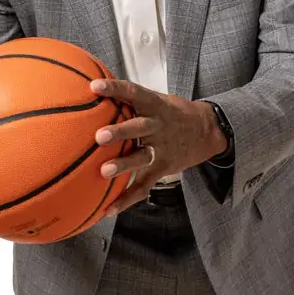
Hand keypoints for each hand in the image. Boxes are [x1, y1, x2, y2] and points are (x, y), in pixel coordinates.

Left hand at [90, 79, 226, 214]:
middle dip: (120, 132)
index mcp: (154, 105)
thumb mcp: (154, 98)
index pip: (133, 92)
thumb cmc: (168, 112)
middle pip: (139, 127)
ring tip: (104, 171)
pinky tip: (107, 209)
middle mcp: (158, 126)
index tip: (94, 86)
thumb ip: (126, 96)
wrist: (207, 131)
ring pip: (142, 158)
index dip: (115, 88)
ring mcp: (162, 149)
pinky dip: (126, 199)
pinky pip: (143, 186)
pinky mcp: (163, 169)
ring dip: (123, 165)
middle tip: (99, 136)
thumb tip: (87, 85)